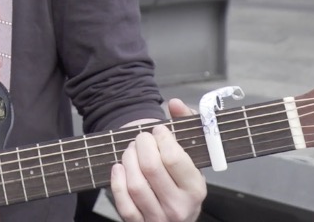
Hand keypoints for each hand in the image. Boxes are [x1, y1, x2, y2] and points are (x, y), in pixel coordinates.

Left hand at [109, 99, 205, 221]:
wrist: (177, 208)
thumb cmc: (182, 176)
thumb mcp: (192, 151)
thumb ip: (185, 122)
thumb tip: (175, 103)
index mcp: (196, 188)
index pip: (173, 158)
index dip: (161, 138)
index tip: (158, 131)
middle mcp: (180, 207)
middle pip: (151, 168)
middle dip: (141, 145)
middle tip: (141, 139)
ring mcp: (159, 218)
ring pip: (136, 184)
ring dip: (128, 159)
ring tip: (131, 151)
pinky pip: (124, 203)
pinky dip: (117, 182)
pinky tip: (119, 168)